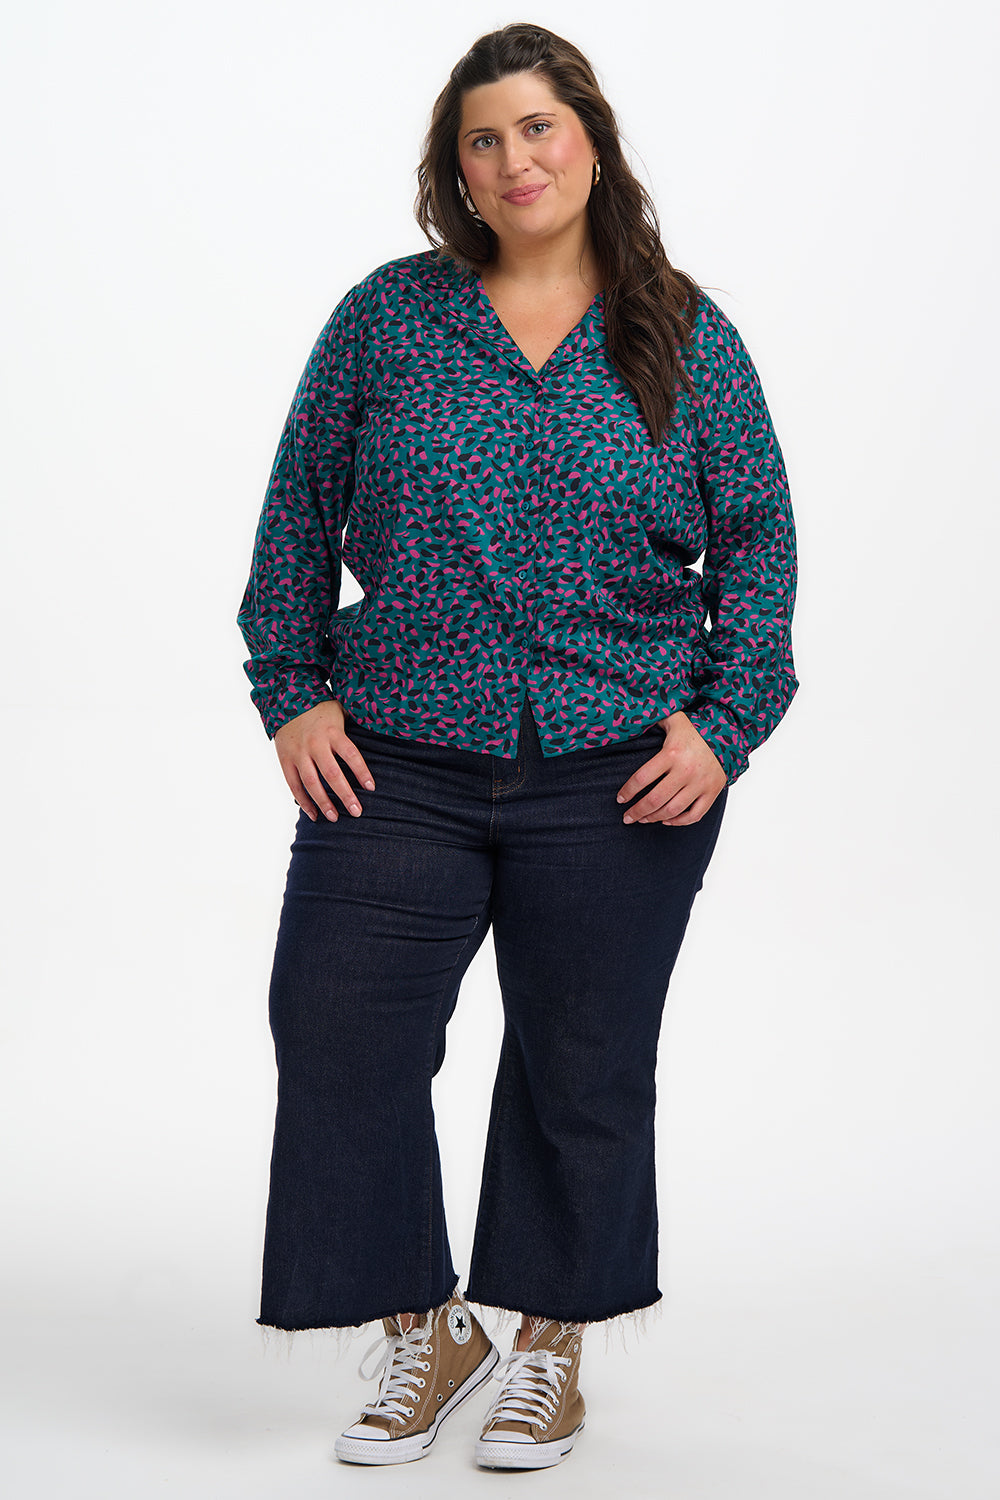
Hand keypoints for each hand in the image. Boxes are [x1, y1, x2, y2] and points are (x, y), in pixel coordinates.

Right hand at [273, 699, 376, 821]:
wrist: (284, 699)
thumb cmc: (320, 708)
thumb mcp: (340, 709)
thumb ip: (355, 722)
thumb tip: (381, 726)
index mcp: (332, 732)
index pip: (351, 754)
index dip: (361, 772)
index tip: (371, 788)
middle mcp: (315, 744)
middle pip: (332, 773)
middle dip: (345, 795)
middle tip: (357, 812)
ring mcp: (298, 753)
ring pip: (311, 782)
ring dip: (323, 802)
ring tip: (335, 818)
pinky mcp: (285, 760)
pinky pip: (293, 784)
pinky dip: (303, 801)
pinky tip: (314, 814)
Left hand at [616, 711, 726, 825]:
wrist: (728, 735)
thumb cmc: (695, 731)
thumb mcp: (674, 720)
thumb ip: (654, 720)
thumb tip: (633, 720)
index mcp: (672, 753)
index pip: (642, 778)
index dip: (628, 791)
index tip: (620, 799)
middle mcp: (686, 771)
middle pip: (655, 799)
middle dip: (637, 811)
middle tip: (627, 817)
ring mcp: (700, 783)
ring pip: (673, 810)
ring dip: (654, 818)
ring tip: (643, 819)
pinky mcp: (712, 792)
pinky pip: (694, 815)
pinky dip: (679, 822)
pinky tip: (667, 820)